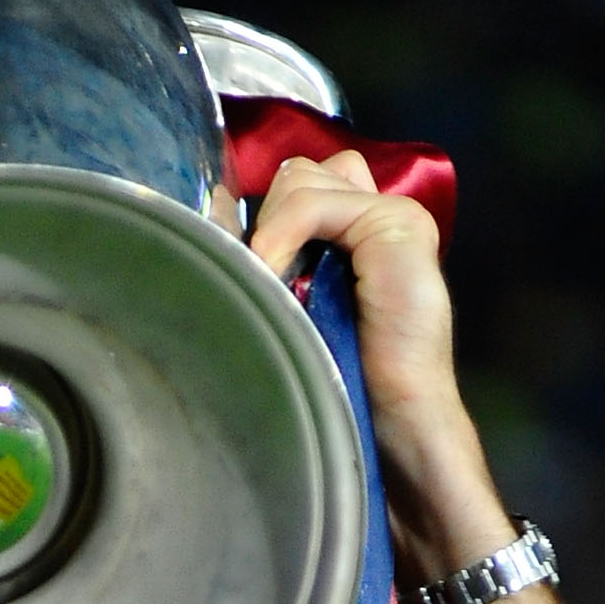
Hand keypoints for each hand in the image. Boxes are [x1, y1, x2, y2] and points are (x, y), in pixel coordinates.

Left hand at [248, 151, 512, 586]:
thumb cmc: (334, 384)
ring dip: (268, 233)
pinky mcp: (396, 227)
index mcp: (360, 236)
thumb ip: (268, 262)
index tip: (232, 258)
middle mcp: (380, 218)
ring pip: (299, 182)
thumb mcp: (288, 311)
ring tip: (269, 291)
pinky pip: (312, 205)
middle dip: (264, 221)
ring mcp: (394, 218)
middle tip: (260, 284)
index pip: (299, 184)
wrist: (385, 430)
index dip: (263, 215)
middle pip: (296, 174)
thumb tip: (209, 216)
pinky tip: (273, 282)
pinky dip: (278, 239)